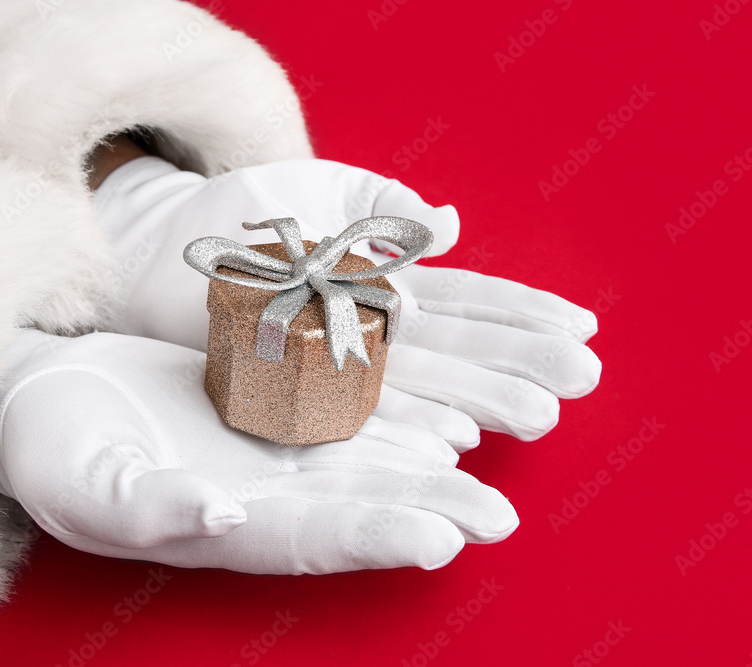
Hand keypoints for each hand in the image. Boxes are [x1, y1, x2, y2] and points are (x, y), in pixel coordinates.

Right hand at [0, 329, 518, 573]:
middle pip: (357, 507)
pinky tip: (444, 423)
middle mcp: (258, 498)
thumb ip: (145, 508)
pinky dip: (394, 421)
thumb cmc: (51, 451)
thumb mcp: (84, 482)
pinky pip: (343, 416)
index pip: (309, 539)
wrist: (51, 397)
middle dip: (427, 512)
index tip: (438, 540)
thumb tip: (216, 514)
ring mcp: (268, 455)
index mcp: (218, 527)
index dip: (373, 539)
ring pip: (363, 465)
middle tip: (498, 518)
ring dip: (428, 472)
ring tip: (490, 481)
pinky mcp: (269, 411)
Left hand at [92, 154, 600, 445]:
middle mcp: (370, 334)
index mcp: (385, 284)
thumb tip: (451, 224)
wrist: (167, 244)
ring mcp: (334, 366)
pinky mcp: (289, 393)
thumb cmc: (249, 206)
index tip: (584, 326)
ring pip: (419, 389)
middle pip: (456, 353)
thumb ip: (386, 207)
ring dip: (480, 402)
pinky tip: (452, 440)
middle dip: (519, 364)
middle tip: (582, 380)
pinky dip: (405, 426)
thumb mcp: (326, 188)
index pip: (469, 302)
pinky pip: (354, 414)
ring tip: (538, 414)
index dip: (524, 315)